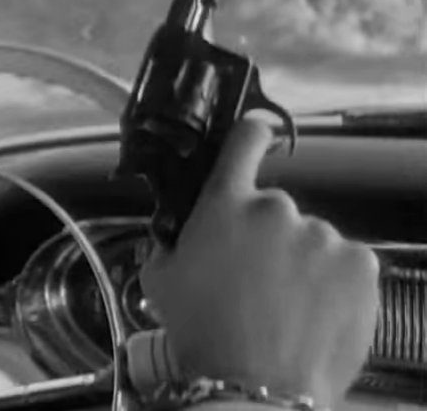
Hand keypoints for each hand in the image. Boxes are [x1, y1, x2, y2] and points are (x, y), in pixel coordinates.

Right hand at [140, 119, 379, 407]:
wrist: (253, 384)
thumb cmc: (203, 334)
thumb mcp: (160, 280)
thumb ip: (170, 243)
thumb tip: (176, 236)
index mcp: (225, 204)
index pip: (243, 141)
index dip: (250, 134)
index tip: (256, 133)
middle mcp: (275, 209)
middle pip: (275, 209)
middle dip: (266, 236)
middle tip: (253, 277)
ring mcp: (321, 236)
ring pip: (311, 241)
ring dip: (301, 262)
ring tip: (284, 305)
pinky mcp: (358, 264)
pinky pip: (345, 264)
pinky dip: (334, 283)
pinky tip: (312, 310)